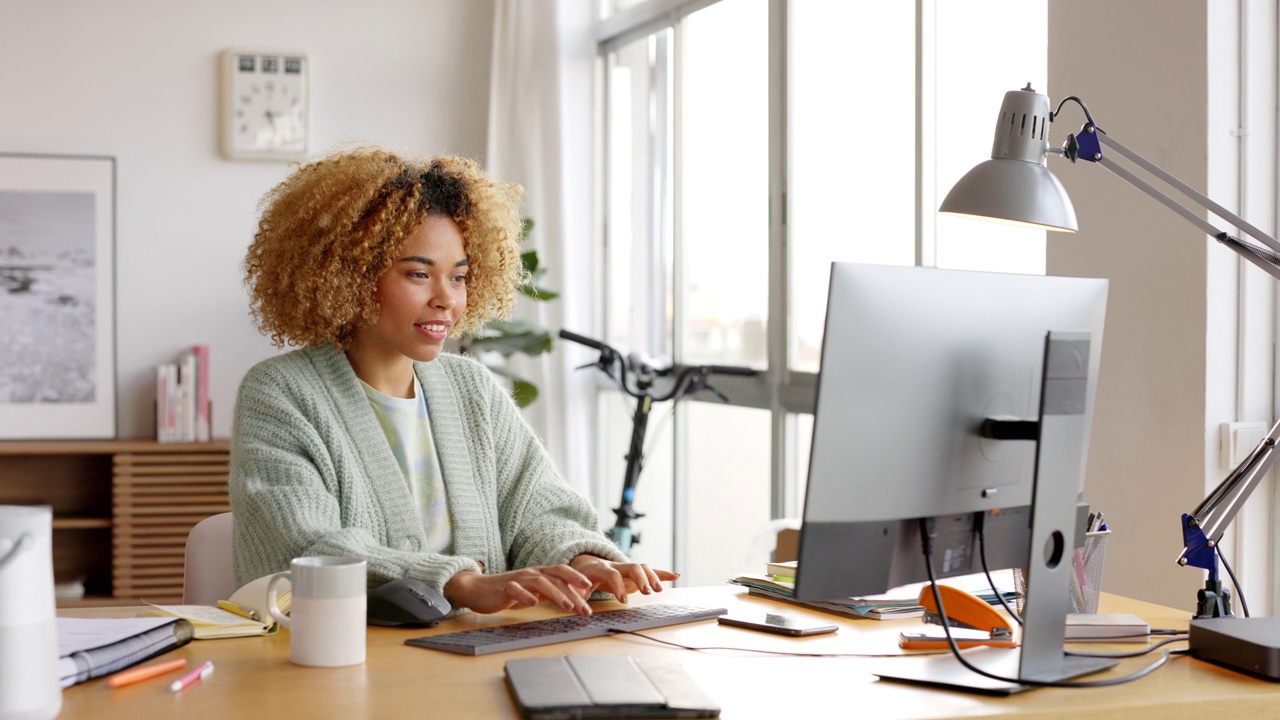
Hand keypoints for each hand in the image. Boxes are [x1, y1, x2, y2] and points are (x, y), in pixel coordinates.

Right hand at [443, 565, 595, 615]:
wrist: (478, 589)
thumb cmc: (508, 591)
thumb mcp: (532, 592)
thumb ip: (549, 593)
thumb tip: (572, 599)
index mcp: (539, 574)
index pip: (562, 572)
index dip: (577, 577)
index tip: (591, 588)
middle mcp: (531, 574)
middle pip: (556, 579)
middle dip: (573, 593)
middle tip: (586, 609)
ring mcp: (518, 580)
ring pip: (540, 582)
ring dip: (555, 594)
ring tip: (567, 606)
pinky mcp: (504, 588)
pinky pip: (515, 589)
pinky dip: (525, 595)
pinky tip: (533, 603)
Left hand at [568, 554, 679, 603]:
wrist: (583, 563)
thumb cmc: (578, 578)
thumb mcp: (573, 586)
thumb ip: (576, 596)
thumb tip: (579, 610)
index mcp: (599, 568)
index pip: (612, 573)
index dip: (618, 586)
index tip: (623, 601)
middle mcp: (615, 565)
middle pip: (632, 566)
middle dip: (641, 579)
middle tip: (648, 593)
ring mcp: (625, 568)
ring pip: (642, 567)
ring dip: (653, 577)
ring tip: (659, 590)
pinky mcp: (633, 573)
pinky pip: (649, 571)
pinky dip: (662, 573)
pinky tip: (676, 576)